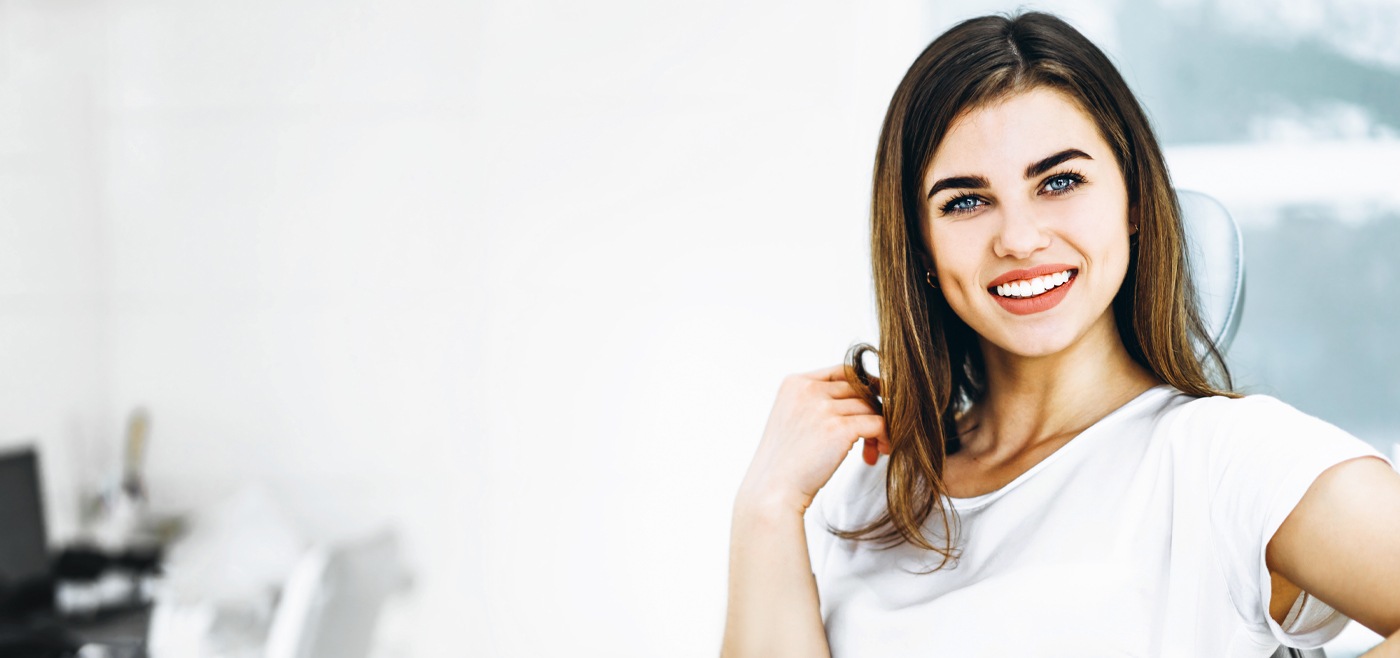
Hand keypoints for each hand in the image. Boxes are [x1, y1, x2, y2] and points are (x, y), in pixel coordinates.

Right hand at [736, 364, 889, 515]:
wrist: (772, 491)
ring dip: (878, 428)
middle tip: (874, 435)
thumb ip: (816, 402)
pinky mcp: (838, 428)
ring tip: (874, 449)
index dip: (865, 386)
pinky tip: (878, 453)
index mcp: (795, 383)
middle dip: (873, 409)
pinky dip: (884, 437)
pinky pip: (877, 423)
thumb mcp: (792, 419)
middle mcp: (808, 389)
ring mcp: (822, 407)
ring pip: (870, 407)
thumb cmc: (784, 463)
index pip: (843, 371)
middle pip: (860, 388)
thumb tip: (861, 397)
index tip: (875, 403)